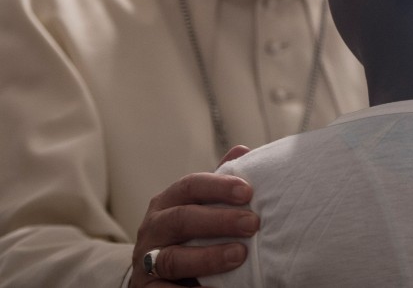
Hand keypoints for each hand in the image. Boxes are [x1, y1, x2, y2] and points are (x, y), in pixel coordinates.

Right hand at [129, 145, 257, 286]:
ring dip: (208, 257)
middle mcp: (153, 228)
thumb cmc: (187, 235)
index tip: (248, 191)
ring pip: (172, 257)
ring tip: (240, 256)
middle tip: (252, 224)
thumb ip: (218, 185)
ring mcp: (146, 260)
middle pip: (182, 219)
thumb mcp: (198, 207)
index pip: (189, 186)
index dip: (218, 186)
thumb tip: (243, 150)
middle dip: (219, 221)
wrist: (156, 278)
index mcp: (167, 202)